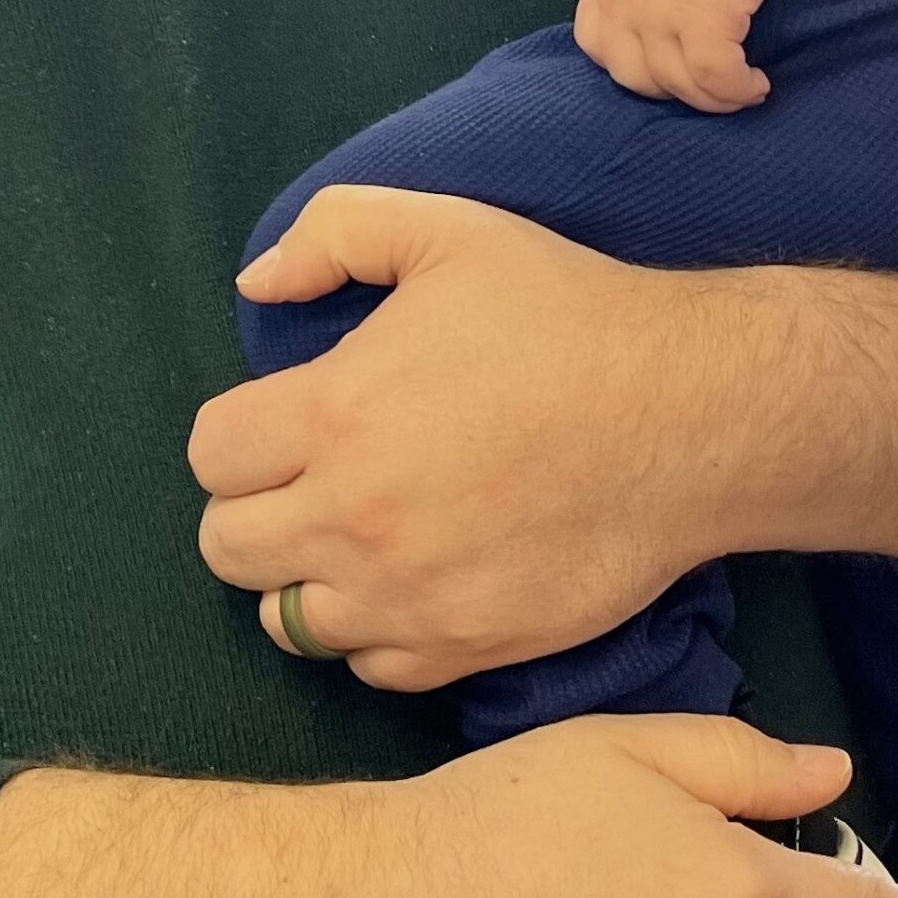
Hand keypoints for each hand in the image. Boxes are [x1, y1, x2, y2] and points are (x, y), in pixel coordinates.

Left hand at [200, 188, 725, 686]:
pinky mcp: (465, 648)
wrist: (686, 414)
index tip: (287, 419)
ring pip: (288, 621)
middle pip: (228, 547)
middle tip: (313, 476)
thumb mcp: (447, 229)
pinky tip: (412, 576)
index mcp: (336, 415)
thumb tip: (255, 287)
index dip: (239, 433)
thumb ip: (332, 234)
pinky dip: (374, 630)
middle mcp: (355, 519)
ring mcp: (408, 597)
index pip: (211, 457)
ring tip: (359, 531)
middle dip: (256, 507)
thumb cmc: (564, 312)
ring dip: (307, 576)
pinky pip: (369, 667)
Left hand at [575, 0, 794, 111]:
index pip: (592, 41)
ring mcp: (660, 16)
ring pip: (680, 87)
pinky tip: (757, 83)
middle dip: (671, 88)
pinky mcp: (703, 24)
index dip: (625, 62)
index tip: (662, 63)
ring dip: (715, 99)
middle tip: (707, 80)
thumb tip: (662, 5)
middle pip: (633, 77)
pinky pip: (716, 80)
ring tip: (743, 89)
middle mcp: (626, 2)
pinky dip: (738, 91)